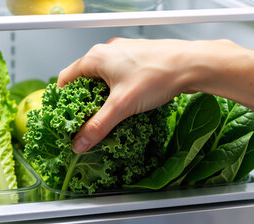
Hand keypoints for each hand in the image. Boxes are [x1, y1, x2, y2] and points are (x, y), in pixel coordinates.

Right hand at [58, 38, 236, 152]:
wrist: (192, 64)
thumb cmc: (159, 73)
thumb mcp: (122, 106)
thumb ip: (98, 126)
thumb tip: (80, 142)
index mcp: (96, 57)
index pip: (65, 78)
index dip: (62, 100)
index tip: (63, 117)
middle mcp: (108, 52)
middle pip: (83, 80)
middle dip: (83, 102)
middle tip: (84, 121)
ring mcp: (124, 54)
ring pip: (103, 79)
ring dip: (101, 98)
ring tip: (106, 116)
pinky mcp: (138, 60)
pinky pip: (118, 78)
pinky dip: (117, 92)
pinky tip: (126, 105)